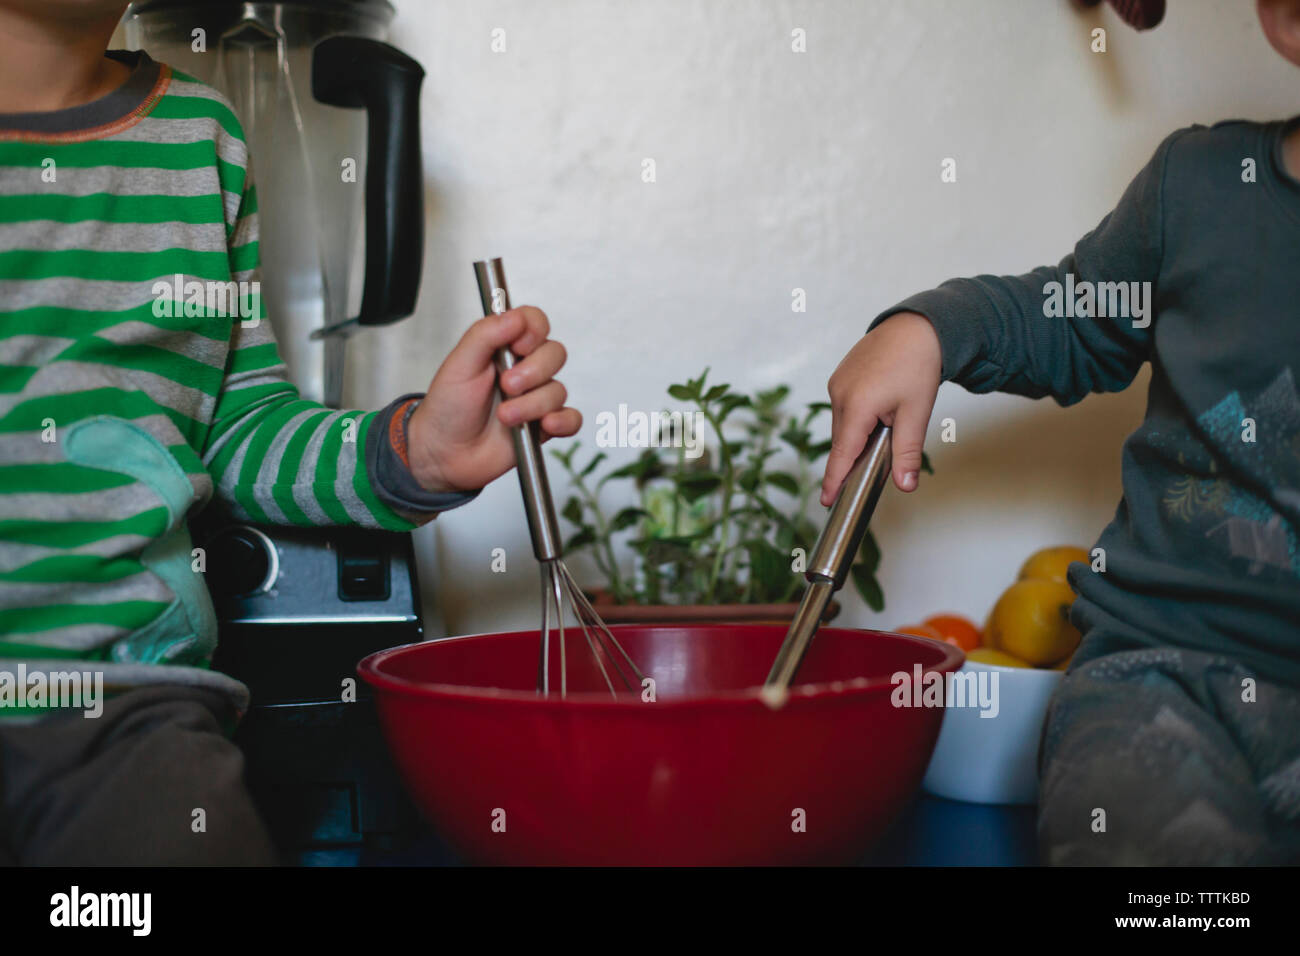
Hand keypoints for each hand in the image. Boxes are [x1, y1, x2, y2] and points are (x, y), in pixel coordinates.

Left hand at [405, 306, 581, 493]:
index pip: (536, 323)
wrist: (444, 451)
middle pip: (555, 354)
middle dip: (533, 372)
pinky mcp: (544, 426)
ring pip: (558, 390)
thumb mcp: (460, 364)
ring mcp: (536, 398)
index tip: (518, 346)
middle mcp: (525, 369)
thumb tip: (516, 317)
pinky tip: (545, 425)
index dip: (534, 331)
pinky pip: (572, 419)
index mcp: (505, 348)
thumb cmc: (447, 407)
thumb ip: (486, 334)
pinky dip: (563, 421)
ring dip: (532, 405)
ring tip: (505, 417)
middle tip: (506, 386)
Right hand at [820, 311, 942, 505]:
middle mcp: (840, 394)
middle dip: (856, 454)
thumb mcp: (916, 413)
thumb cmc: (918, 365)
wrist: (917, 327)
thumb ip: (907, 453)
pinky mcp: (840, 377)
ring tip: (887, 424)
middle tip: (878, 460)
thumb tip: (905, 485)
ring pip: (843, 425)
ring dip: (859, 434)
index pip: (841, 454)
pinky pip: (844, 408)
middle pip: (843, 441)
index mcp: (857, 406)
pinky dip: (857, 418)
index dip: (834, 480)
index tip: (827, 501)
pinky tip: (879, 410)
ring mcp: (837, 384)